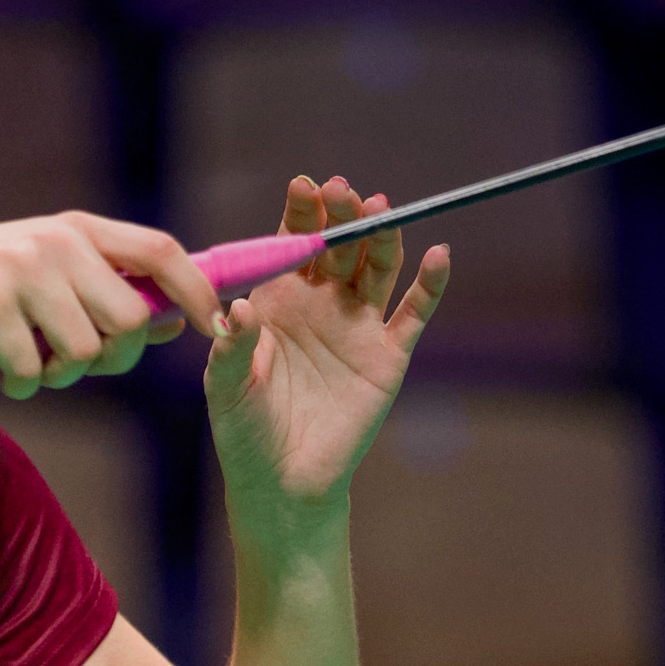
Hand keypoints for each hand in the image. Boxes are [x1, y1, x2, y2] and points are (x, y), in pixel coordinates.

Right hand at [0, 213, 223, 398]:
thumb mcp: (35, 270)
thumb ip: (97, 287)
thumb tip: (172, 320)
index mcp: (73, 229)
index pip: (162, 253)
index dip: (196, 292)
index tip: (211, 327)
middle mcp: (55, 242)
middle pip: (130, 321)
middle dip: (111, 359)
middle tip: (68, 365)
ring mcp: (22, 271)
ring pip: (86, 353)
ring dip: (60, 376)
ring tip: (25, 364)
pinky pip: (34, 371)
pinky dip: (20, 385)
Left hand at [206, 176, 449, 525]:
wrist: (280, 480)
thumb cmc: (244, 428)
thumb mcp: (226, 385)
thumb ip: (233, 346)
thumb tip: (239, 308)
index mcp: (277, 300)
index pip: (292, 243)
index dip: (300, 213)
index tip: (304, 184)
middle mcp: (320, 305)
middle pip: (338, 248)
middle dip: (341, 216)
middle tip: (342, 190)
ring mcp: (357, 327)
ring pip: (376, 270)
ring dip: (381, 238)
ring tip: (380, 209)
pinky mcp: (387, 357)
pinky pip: (414, 315)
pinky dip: (429, 285)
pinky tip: (439, 255)